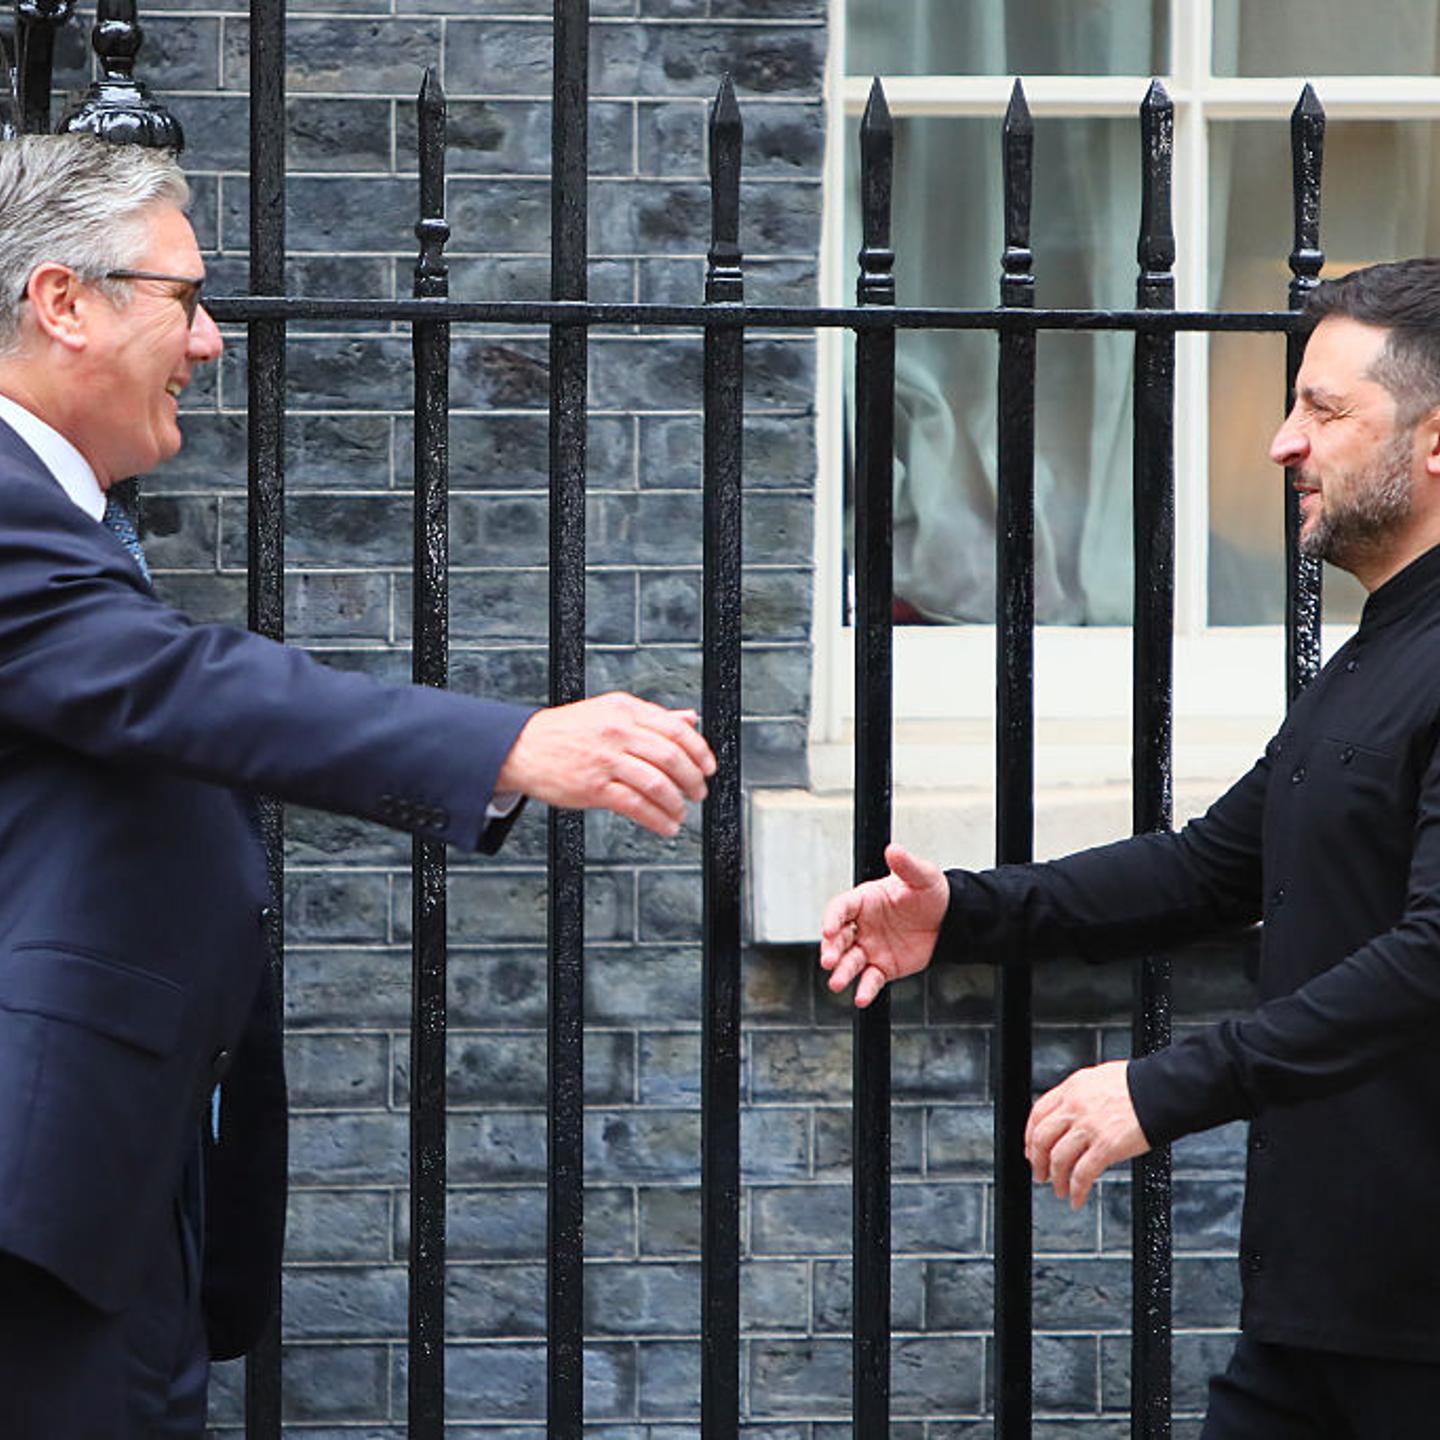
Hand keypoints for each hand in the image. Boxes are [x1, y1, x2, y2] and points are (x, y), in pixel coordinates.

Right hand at [496, 691, 715, 836]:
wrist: (522, 747)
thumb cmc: (566, 731)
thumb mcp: (610, 711)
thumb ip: (651, 716)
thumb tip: (689, 719)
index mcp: (625, 710)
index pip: (676, 728)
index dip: (699, 750)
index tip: (708, 766)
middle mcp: (617, 731)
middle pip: (671, 757)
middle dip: (693, 780)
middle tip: (699, 792)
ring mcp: (605, 760)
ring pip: (657, 783)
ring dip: (676, 802)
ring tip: (681, 812)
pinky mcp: (593, 787)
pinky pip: (635, 805)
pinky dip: (657, 819)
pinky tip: (665, 825)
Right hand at [818, 843, 949, 1006]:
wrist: (949, 920)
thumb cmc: (930, 894)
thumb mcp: (922, 876)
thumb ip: (906, 865)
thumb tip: (894, 850)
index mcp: (864, 900)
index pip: (841, 908)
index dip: (832, 918)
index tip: (828, 929)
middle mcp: (862, 925)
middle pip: (838, 938)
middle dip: (830, 949)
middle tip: (828, 959)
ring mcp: (871, 948)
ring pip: (850, 962)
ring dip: (842, 972)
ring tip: (837, 982)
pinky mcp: (883, 967)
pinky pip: (870, 980)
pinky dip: (865, 989)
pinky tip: (861, 997)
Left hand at [1024, 1059, 1150, 1208]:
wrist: (1161, 1091)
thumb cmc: (1137, 1084)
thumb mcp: (1098, 1079)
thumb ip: (1080, 1095)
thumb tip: (1069, 1111)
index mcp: (1072, 1089)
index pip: (1038, 1114)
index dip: (1030, 1136)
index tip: (1031, 1148)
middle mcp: (1075, 1107)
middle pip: (1042, 1138)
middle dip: (1037, 1161)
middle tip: (1039, 1173)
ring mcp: (1089, 1127)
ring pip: (1058, 1159)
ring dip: (1056, 1179)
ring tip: (1059, 1189)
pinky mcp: (1106, 1147)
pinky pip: (1083, 1174)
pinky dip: (1076, 1190)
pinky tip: (1077, 1198)